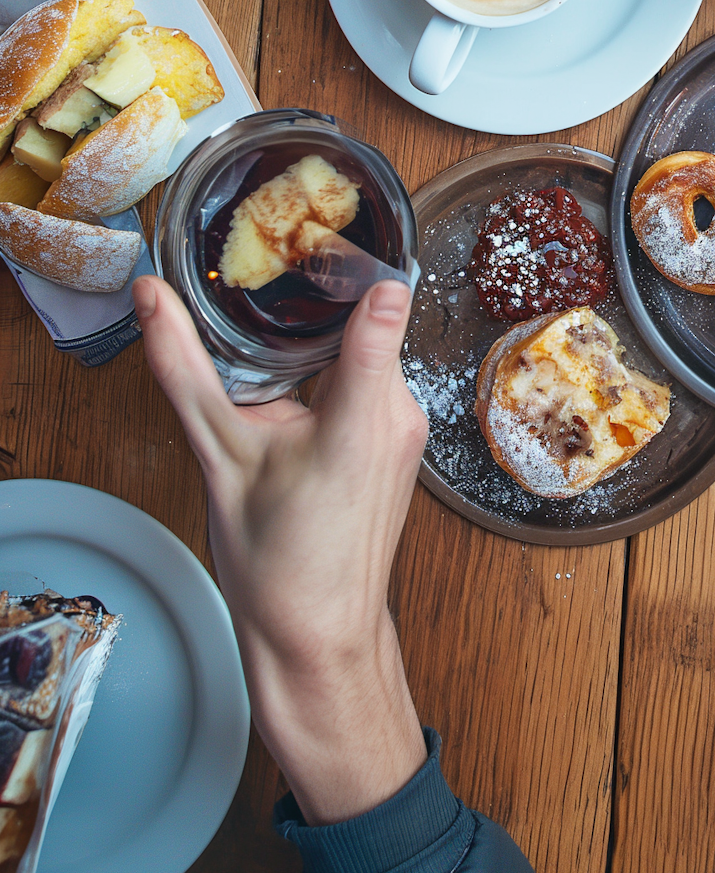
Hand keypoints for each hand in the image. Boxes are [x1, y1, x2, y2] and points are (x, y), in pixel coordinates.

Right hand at [135, 274, 428, 824]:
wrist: (319, 640)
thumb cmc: (279, 563)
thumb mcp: (218, 458)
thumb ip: (184, 370)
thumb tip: (151, 299)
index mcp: (360, 416)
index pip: (380, 317)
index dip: (367, 270)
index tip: (347, 232)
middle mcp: (397, 414)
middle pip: (365, 321)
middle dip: (317, 294)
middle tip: (273, 256)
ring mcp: (405, 429)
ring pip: (364, 352)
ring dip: (322, 338)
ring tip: (272, 316)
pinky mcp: (399, 443)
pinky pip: (370, 383)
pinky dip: (333, 371)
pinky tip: (293, 379)